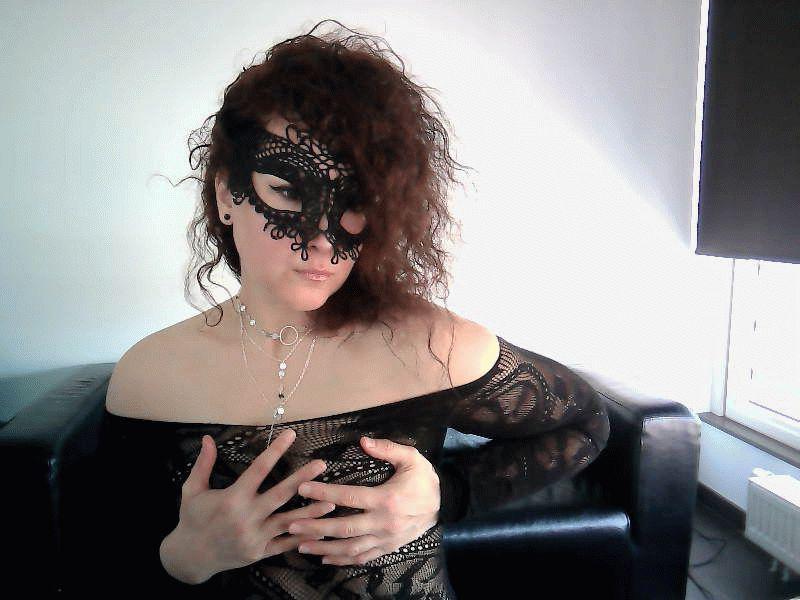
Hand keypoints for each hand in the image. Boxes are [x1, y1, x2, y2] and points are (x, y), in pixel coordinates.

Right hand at [171, 428, 335, 581]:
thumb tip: (208, 438)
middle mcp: (245, 517)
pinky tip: (321, 530)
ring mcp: (254, 537)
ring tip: (332, 500)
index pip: (259, 469)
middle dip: (302, 478)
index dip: (276, 450)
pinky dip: (302, 537)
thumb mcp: (192, 490)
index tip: (291, 434)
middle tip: (321, 464)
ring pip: (288, 521)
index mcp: (232, 498)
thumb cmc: (192, 519)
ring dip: (311, 511)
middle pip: (280, 494)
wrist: (189, 557)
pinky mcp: (259, 552)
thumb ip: (203, 464)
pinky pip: (285, 544)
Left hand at [286, 436, 440, 565]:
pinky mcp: (388, 548)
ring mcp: (385, 539)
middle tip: (291, 523)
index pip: (349, 496)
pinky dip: (342, 560)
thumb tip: (363, 441)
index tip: (303, 489)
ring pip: (350, 548)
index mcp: (386, 499)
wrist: (446, 505)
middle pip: (343, 528)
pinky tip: (325, 559)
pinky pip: (362, 558)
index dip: (324, 493)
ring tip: (300, 545)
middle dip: (315, 526)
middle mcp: (383, 523)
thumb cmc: (425, 480)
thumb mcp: (411, 458)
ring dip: (323, 548)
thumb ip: (387, 449)